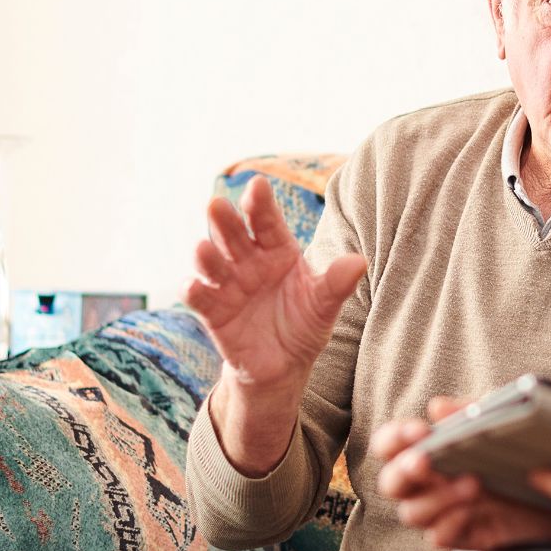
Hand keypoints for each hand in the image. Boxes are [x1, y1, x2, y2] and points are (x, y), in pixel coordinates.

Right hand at [182, 178, 366, 393]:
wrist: (284, 366)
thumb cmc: (304, 324)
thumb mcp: (323, 305)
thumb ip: (335, 284)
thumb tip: (359, 262)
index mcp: (278, 251)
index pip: (268, 222)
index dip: (261, 203)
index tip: (257, 184)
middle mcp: (249, 262)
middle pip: (234, 235)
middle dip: (225, 221)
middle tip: (216, 205)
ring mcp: (229, 285)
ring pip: (213, 263)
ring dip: (206, 256)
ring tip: (202, 248)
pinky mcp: (214, 312)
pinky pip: (201, 298)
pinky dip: (194, 291)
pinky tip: (191, 286)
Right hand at [372, 396, 550, 550]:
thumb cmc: (517, 449)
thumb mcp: (498, 422)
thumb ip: (468, 413)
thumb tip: (437, 407)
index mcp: (425, 450)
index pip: (389, 444)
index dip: (394, 438)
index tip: (418, 431)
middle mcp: (425, 484)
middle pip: (392, 483)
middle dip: (405, 470)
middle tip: (426, 460)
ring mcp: (441, 512)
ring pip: (413, 513)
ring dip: (438, 497)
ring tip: (473, 483)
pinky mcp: (461, 536)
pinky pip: (440, 536)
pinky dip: (452, 523)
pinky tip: (474, 510)